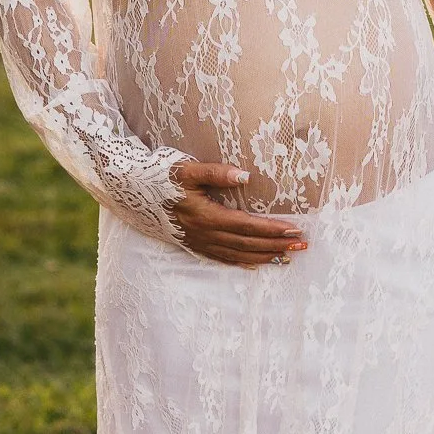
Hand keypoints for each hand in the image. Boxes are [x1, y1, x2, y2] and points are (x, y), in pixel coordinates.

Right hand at [170, 162, 306, 267]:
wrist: (132, 192)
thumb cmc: (162, 177)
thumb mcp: (189, 169)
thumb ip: (217, 172)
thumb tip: (245, 176)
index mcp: (206, 215)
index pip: (247, 225)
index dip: (271, 229)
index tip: (294, 229)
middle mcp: (204, 233)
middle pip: (246, 244)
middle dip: (276, 245)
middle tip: (301, 245)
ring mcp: (198, 242)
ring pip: (237, 254)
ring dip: (264, 256)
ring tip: (287, 257)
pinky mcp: (193, 244)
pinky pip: (221, 258)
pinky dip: (242, 262)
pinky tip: (256, 264)